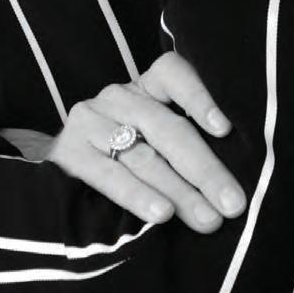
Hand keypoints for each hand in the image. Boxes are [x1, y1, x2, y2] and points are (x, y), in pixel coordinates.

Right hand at [7, 52, 246, 232]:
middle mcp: (118, 97)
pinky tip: (162, 214)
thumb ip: (184, 150)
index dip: (199, 97)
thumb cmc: (124, 157)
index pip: (172, 73)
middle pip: (165, 126)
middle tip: (232, 202)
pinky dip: (138, 196)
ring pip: (142, 156)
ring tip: (207, 219)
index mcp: (145, 88)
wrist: (60, 167)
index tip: (225, 129)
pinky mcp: (69, 149)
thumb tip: (229, 187)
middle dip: (204, 169)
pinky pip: (109, 175)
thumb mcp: (153, 141)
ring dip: (179, 191)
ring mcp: (90, 120)